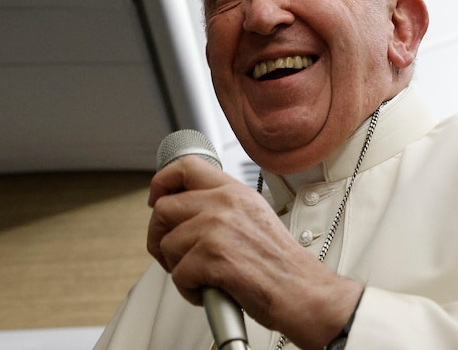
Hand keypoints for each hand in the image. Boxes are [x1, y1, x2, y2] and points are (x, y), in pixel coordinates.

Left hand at [147, 155, 362, 349]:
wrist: (301, 291)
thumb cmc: (279, 264)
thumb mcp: (254, 218)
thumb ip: (222, 208)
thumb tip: (185, 212)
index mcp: (235, 191)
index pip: (186, 167)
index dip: (162, 182)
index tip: (156, 199)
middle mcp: (226, 204)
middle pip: (163, 209)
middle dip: (160, 237)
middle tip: (173, 255)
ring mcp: (218, 228)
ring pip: (167, 244)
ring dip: (178, 268)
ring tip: (202, 277)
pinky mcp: (213, 257)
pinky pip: (177, 274)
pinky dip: (188, 290)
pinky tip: (208, 290)